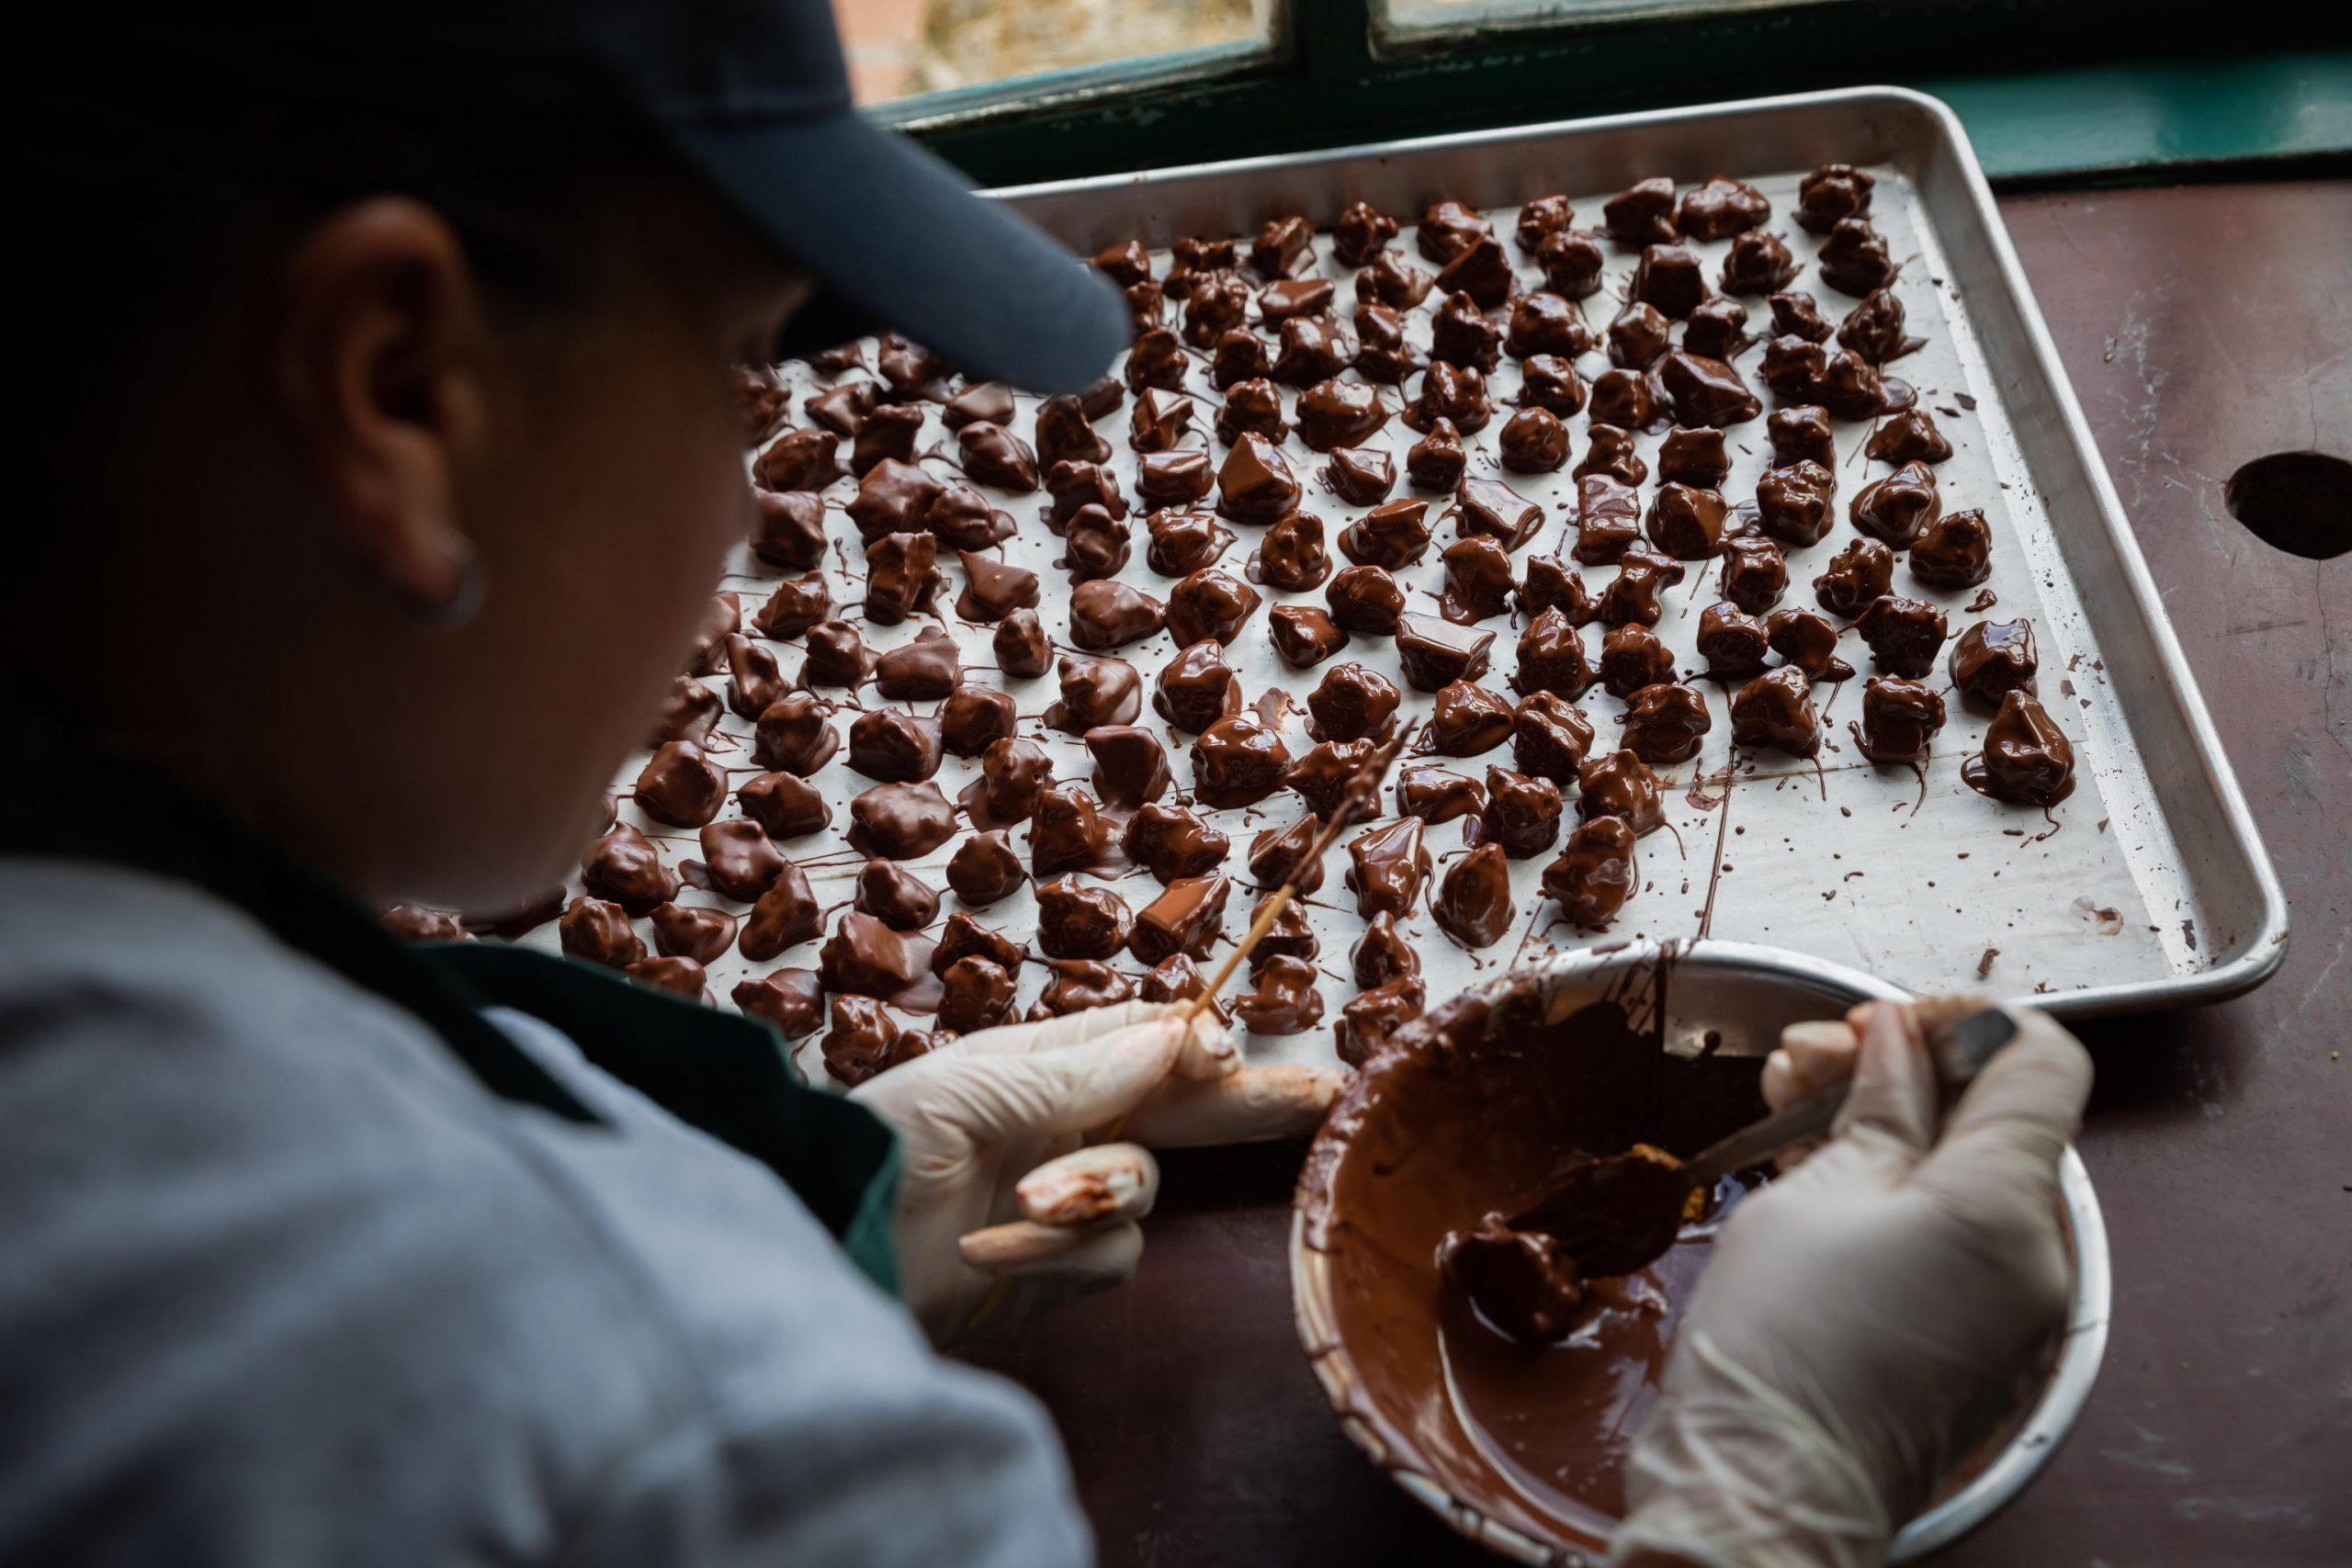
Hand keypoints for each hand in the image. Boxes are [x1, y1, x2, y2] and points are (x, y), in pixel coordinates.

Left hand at [851, 1001, 1341, 1343]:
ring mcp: (1067, 1197)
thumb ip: (1088, 1072)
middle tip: (1326, 1094)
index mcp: (1046, 1061)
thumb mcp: (979, 1087)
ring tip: (1026, 1202)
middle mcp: (1067, 1122)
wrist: (826, 1245)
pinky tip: (991, 1249)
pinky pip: (1110, 1256)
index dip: (1196, 1043)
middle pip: (1186, 1109)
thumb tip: (1184, 1037)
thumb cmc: (883, 1145)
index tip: (1223, 1054)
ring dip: (1091, 1193)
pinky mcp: (1059, 1270)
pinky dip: (1055, 1256)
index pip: (1149, 1039)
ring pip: (1146, 1189)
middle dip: (1250, 1101)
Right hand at [1611, 997, 2091, 1567]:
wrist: (1766, 1482)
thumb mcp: (1815, 1192)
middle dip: (1907, 1064)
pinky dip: (1900, 1184)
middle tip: (1809, 1056)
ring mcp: (2015, 1301)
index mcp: (2002, 1202)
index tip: (1884, 1018)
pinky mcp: (1982, 1335)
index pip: (2038, 1059)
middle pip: (1998, 1113)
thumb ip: (1876, 1103)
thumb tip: (1897, 1042)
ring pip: (1970, 1168)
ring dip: (1891, 1119)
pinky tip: (1817, 1161)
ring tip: (1791, 1099)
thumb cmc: (1781, 1342)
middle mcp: (2035, 1253)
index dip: (1963, 1020)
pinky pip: (1958, 1230)